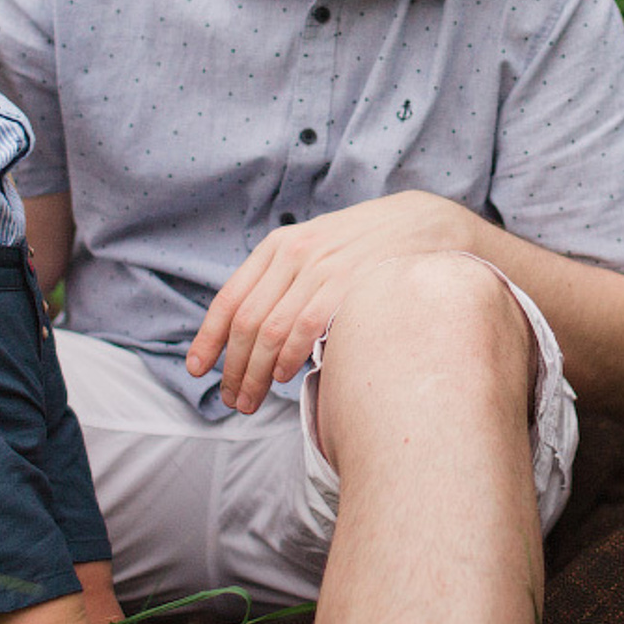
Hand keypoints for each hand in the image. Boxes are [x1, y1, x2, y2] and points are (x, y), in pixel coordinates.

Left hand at [186, 191, 472, 413]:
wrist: (426, 223)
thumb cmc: (369, 246)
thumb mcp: (319, 248)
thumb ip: (288, 280)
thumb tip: (254, 333)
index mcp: (280, 246)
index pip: (230, 298)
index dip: (208, 338)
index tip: (197, 369)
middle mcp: (294, 253)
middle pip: (245, 322)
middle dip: (233, 367)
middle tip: (232, 398)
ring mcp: (321, 268)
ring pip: (269, 330)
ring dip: (254, 373)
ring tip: (250, 400)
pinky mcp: (347, 283)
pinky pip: (303, 327)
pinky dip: (287, 358)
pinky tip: (284, 378)